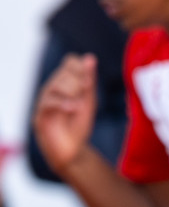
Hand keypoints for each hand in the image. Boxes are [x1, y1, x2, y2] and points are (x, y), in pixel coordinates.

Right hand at [33, 53, 97, 174]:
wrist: (72, 149)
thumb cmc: (79, 123)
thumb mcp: (89, 100)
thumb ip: (89, 80)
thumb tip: (90, 57)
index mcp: (65, 83)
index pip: (70, 61)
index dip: (80, 67)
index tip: (89, 82)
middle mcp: (53, 89)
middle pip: (63, 73)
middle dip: (77, 81)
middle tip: (84, 93)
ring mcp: (45, 101)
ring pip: (54, 86)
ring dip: (71, 92)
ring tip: (79, 104)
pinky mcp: (40, 116)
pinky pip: (48, 103)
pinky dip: (62, 104)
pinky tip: (73, 108)